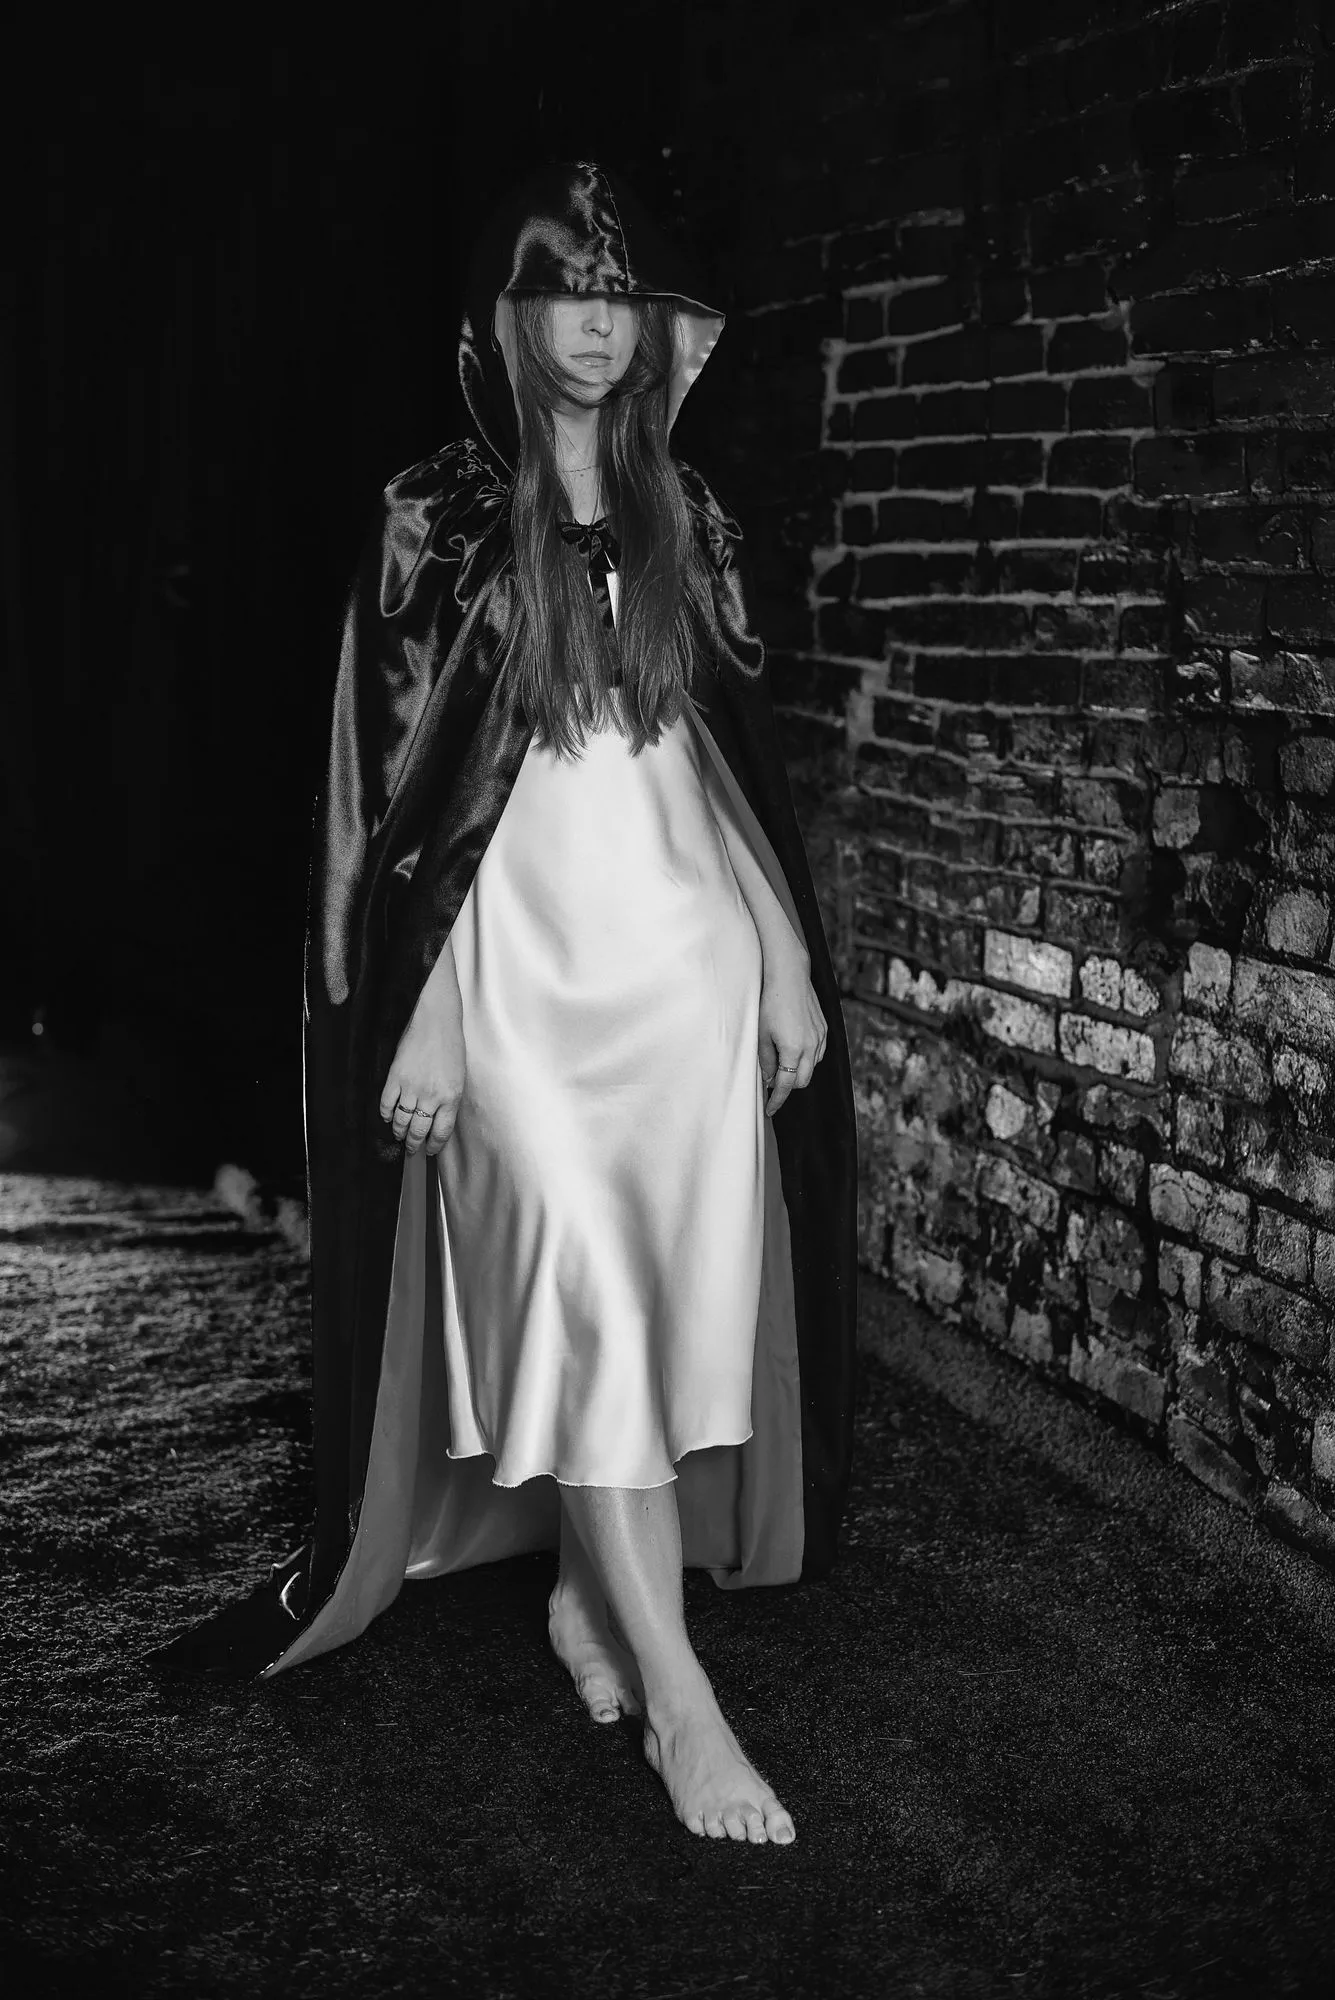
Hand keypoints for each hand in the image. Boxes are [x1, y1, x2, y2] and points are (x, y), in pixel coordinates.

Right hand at [379, 995, 465, 1157]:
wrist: (434, 1020)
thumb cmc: (450, 1045)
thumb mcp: (458, 1076)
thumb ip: (449, 1100)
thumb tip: (437, 1119)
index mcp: (451, 1097)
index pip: (441, 1132)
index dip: (434, 1146)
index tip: (430, 1151)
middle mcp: (431, 1097)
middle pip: (419, 1131)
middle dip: (414, 1143)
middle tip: (411, 1148)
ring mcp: (412, 1088)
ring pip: (401, 1121)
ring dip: (398, 1131)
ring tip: (398, 1135)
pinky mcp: (395, 1078)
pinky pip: (387, 1104)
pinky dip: (386, 1114)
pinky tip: (387, 1116)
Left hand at [758, 937, 826, 1116]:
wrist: (789, 975)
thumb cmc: (770, 1002)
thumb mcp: (761, 1033)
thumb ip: (766, 1060)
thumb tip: (770, 1079)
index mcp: (794, 1049)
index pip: (786, 1086)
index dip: (777, 1101)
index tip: (770, 1111)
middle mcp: (812, 1046)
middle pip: (802, 1081)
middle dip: (788, 1088)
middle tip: (772, 1084)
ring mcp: (821, 1037)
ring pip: (812, 1068)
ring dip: (798, 1073)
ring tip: (782, 1064)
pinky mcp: (825, 1029)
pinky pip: (818, 1053)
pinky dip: (807, 1059)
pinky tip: (795, 1051)